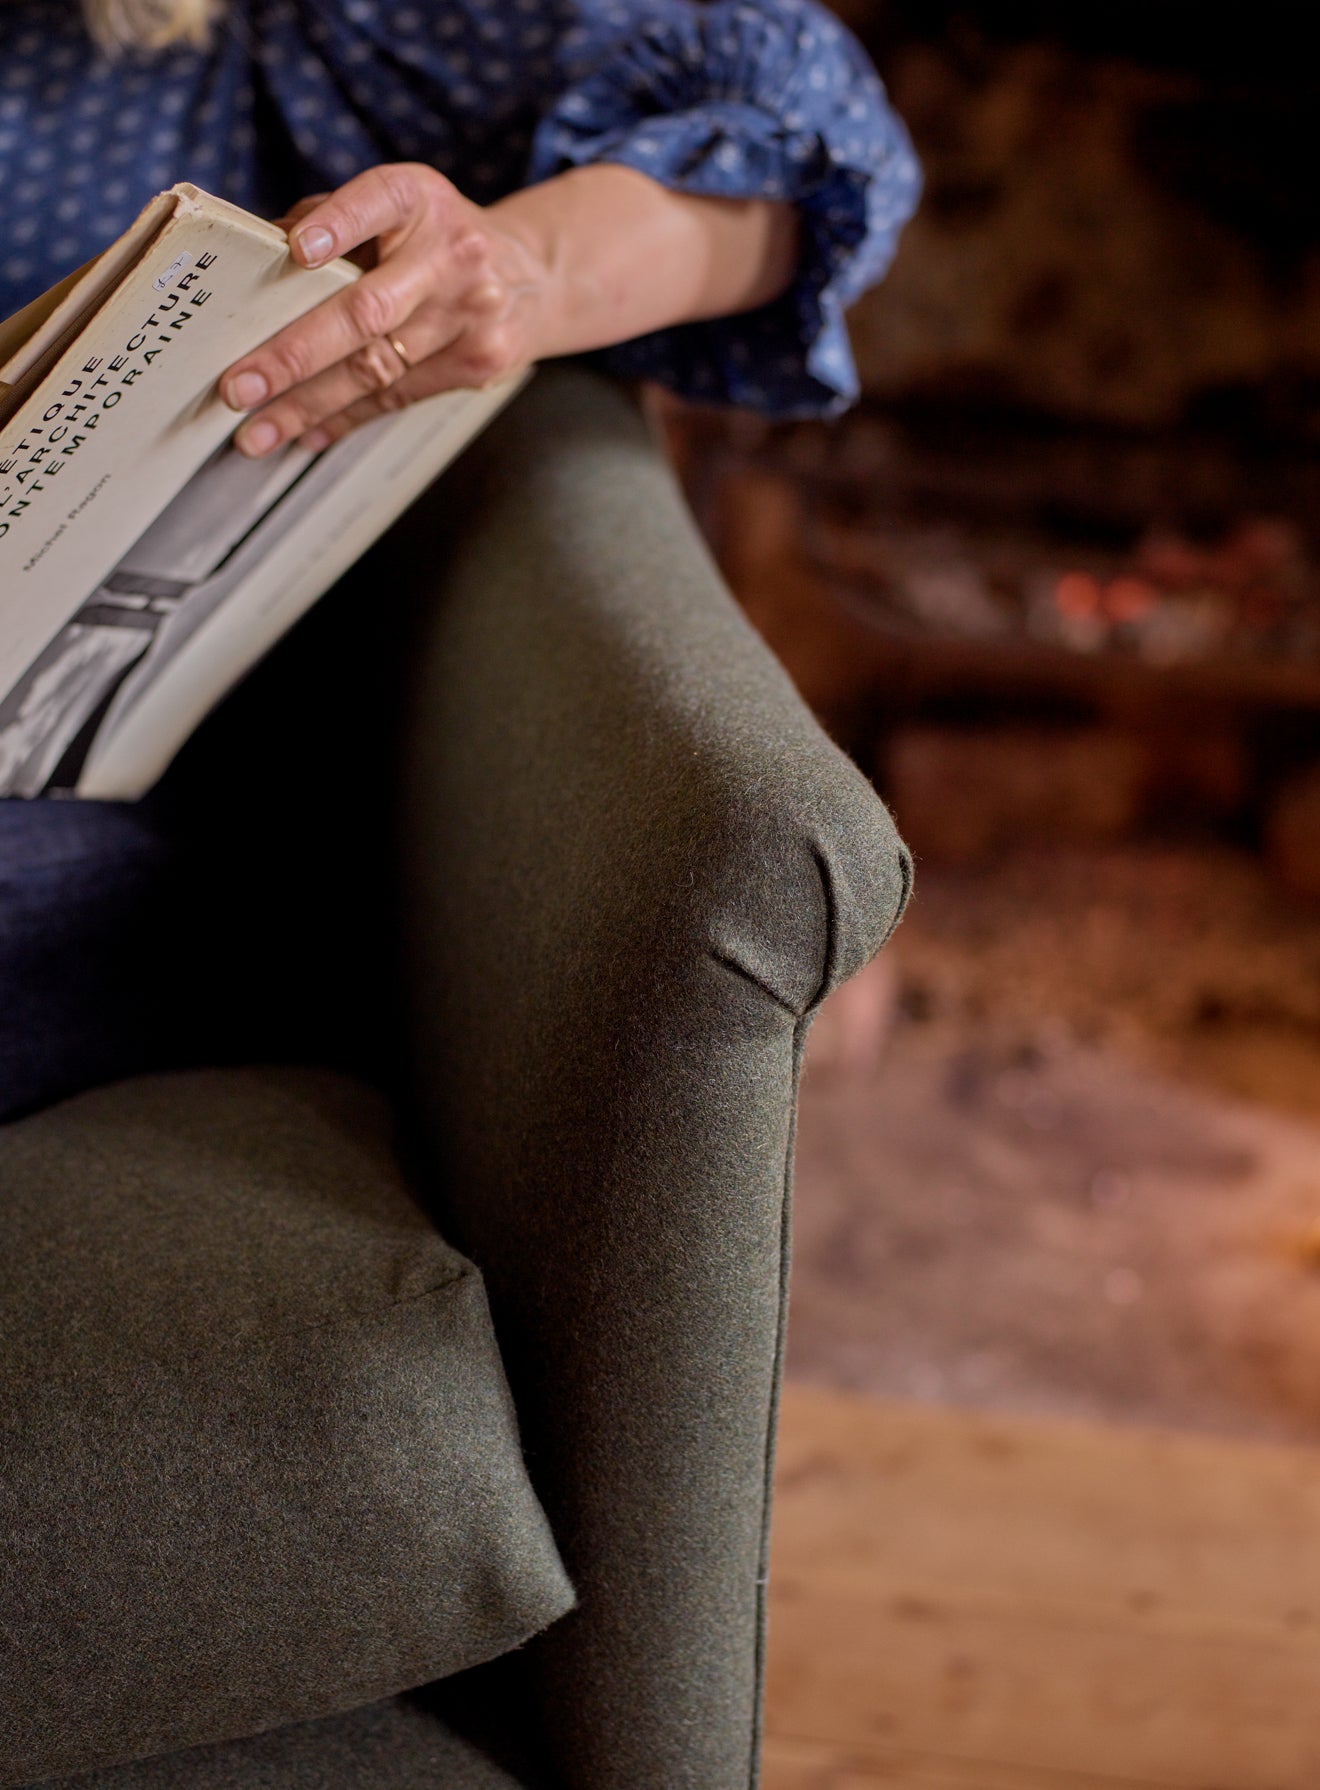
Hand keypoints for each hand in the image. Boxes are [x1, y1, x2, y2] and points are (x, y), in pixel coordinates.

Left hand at [221, 163, 555, 456]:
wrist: (534, 277)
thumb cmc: (435, 240)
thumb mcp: (396, 211)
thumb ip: (329, 222)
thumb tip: (251, 259)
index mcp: (419, 200)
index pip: (377, 202)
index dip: (338, 225)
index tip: (296, 250)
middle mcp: (451, 254)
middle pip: (365, 310)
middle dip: (294, 354)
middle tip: (239, 386)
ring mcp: (469, 314)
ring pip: (376, 368)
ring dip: (308, 405)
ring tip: (255, 431)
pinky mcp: (478, 362)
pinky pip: (398, 397)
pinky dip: (345, 418)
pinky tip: (304, 433)